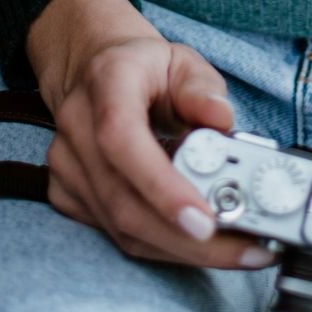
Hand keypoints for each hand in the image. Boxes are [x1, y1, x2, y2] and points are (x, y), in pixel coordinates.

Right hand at [25, 0, 275, 273]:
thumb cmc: (145, 68)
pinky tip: (198, 242)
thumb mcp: (182, 61)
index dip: (161, 187)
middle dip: (188, 238)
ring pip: (122, 229)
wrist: (94, 71)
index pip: (122, 140)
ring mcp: (67, 165)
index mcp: (107, 82)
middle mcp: (77, 126)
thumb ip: (203, 88)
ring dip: (182, 248)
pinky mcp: (67, 194)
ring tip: (236, 250)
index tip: (205, 221)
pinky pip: (117, 236)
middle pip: (123, 202)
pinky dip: (163, 246)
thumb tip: (222, 120)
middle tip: (244, 248)